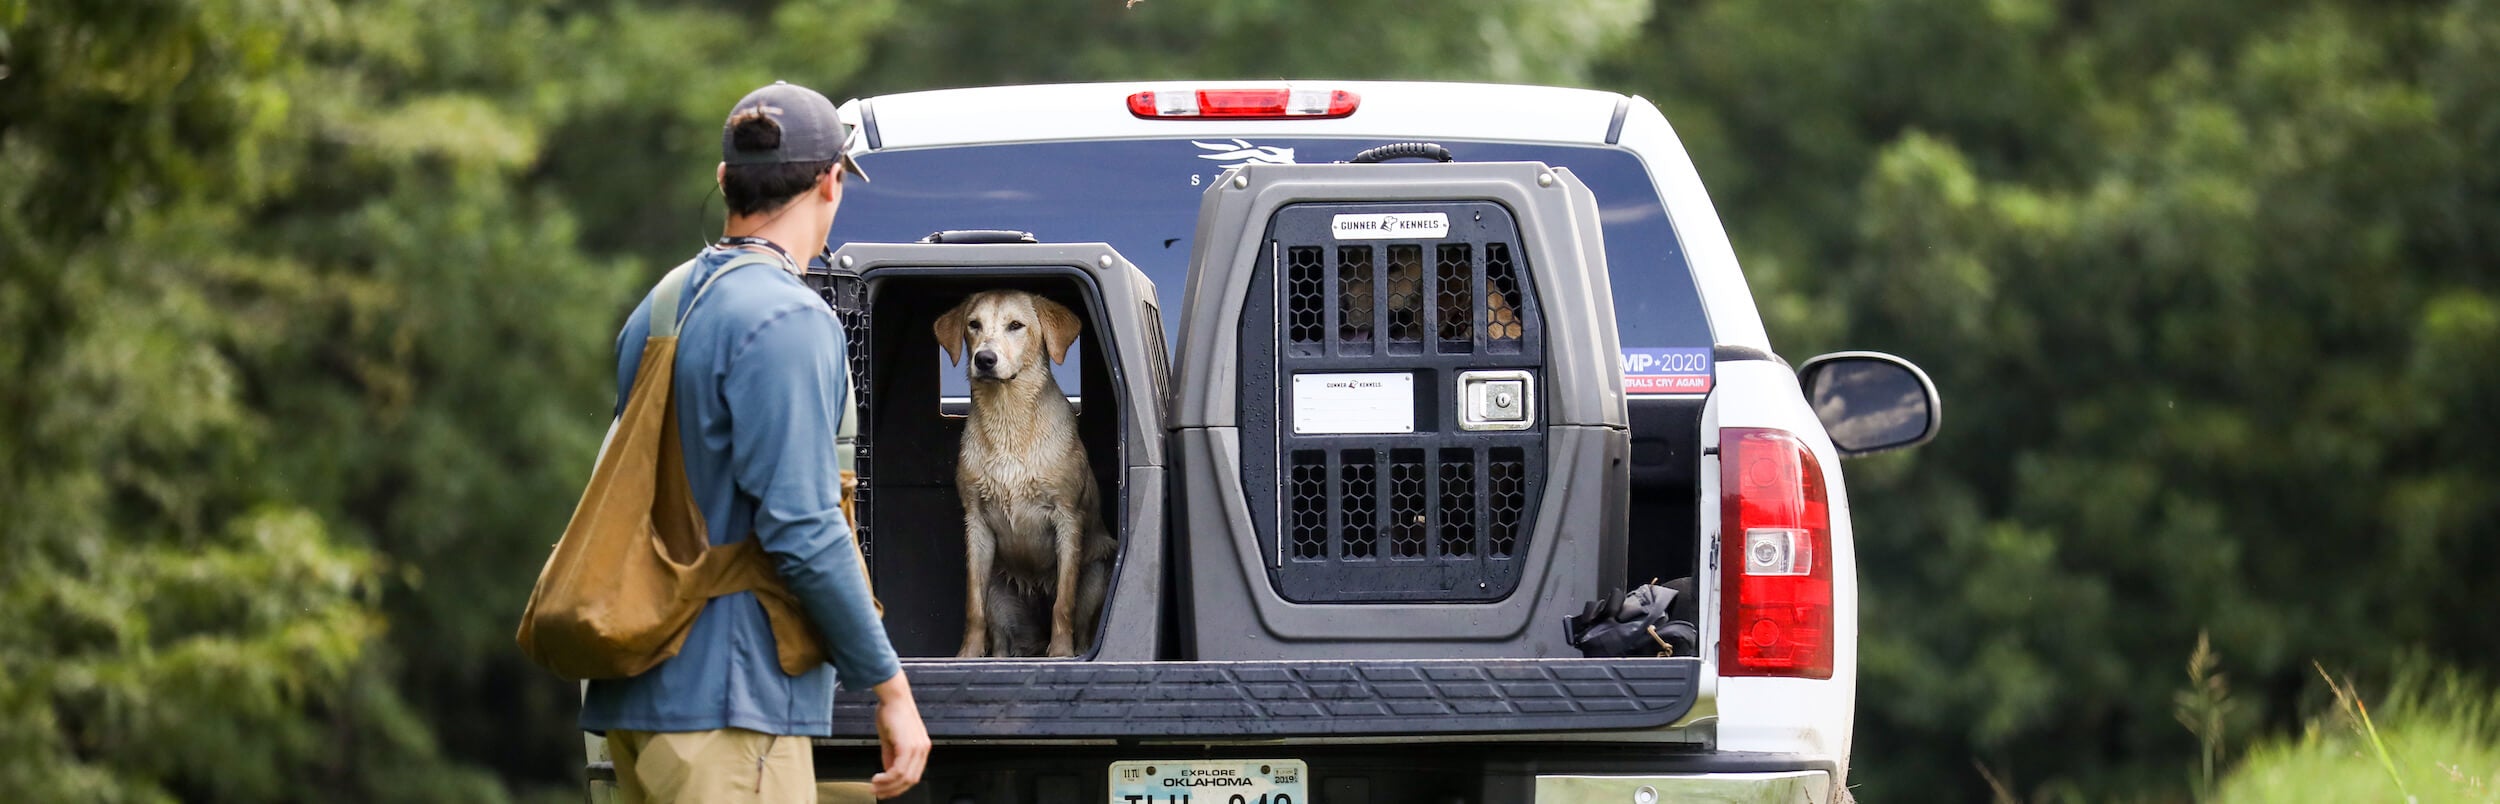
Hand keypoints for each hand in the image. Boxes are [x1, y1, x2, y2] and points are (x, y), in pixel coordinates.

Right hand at [870, 674, 929, 798]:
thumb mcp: (891, 740)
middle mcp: (923, 749)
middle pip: (911, 781)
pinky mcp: (908, 746)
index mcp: (921, 748)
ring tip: (874, 787)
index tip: (884, 790)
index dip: (899, 787)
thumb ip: (891, 756)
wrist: (893, 697)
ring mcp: (917, 748)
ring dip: (887, 786)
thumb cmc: (892, 712)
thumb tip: (888, 773)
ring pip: (905, 778)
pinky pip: (899, 770)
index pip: (914, 775)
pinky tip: (877, 778)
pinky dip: (887, 778)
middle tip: (877, 792)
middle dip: (892, 790)